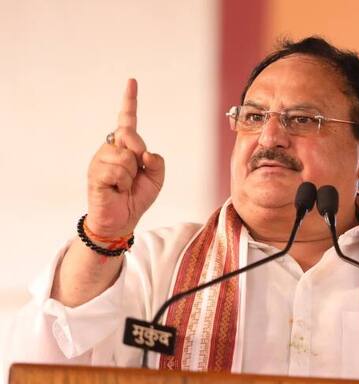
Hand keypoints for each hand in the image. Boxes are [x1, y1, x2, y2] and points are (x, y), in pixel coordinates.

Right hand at [86, 79, 164, 236]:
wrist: (122, 220)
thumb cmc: (136, 197)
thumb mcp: (156, 179)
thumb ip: (157, 162)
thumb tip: (145, 153)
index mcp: (125, 147)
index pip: (127, 121)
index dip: (130, 101)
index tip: (132, 81)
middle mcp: (111, 149)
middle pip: (130, 136)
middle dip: (139, 155)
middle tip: (134, 175)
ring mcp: (100, 160)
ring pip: (125, 156)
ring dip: (131, 174)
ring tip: (123, 186)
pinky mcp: (95, 173)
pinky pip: (117, 170)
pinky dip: (122, 183)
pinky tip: (116, 190)